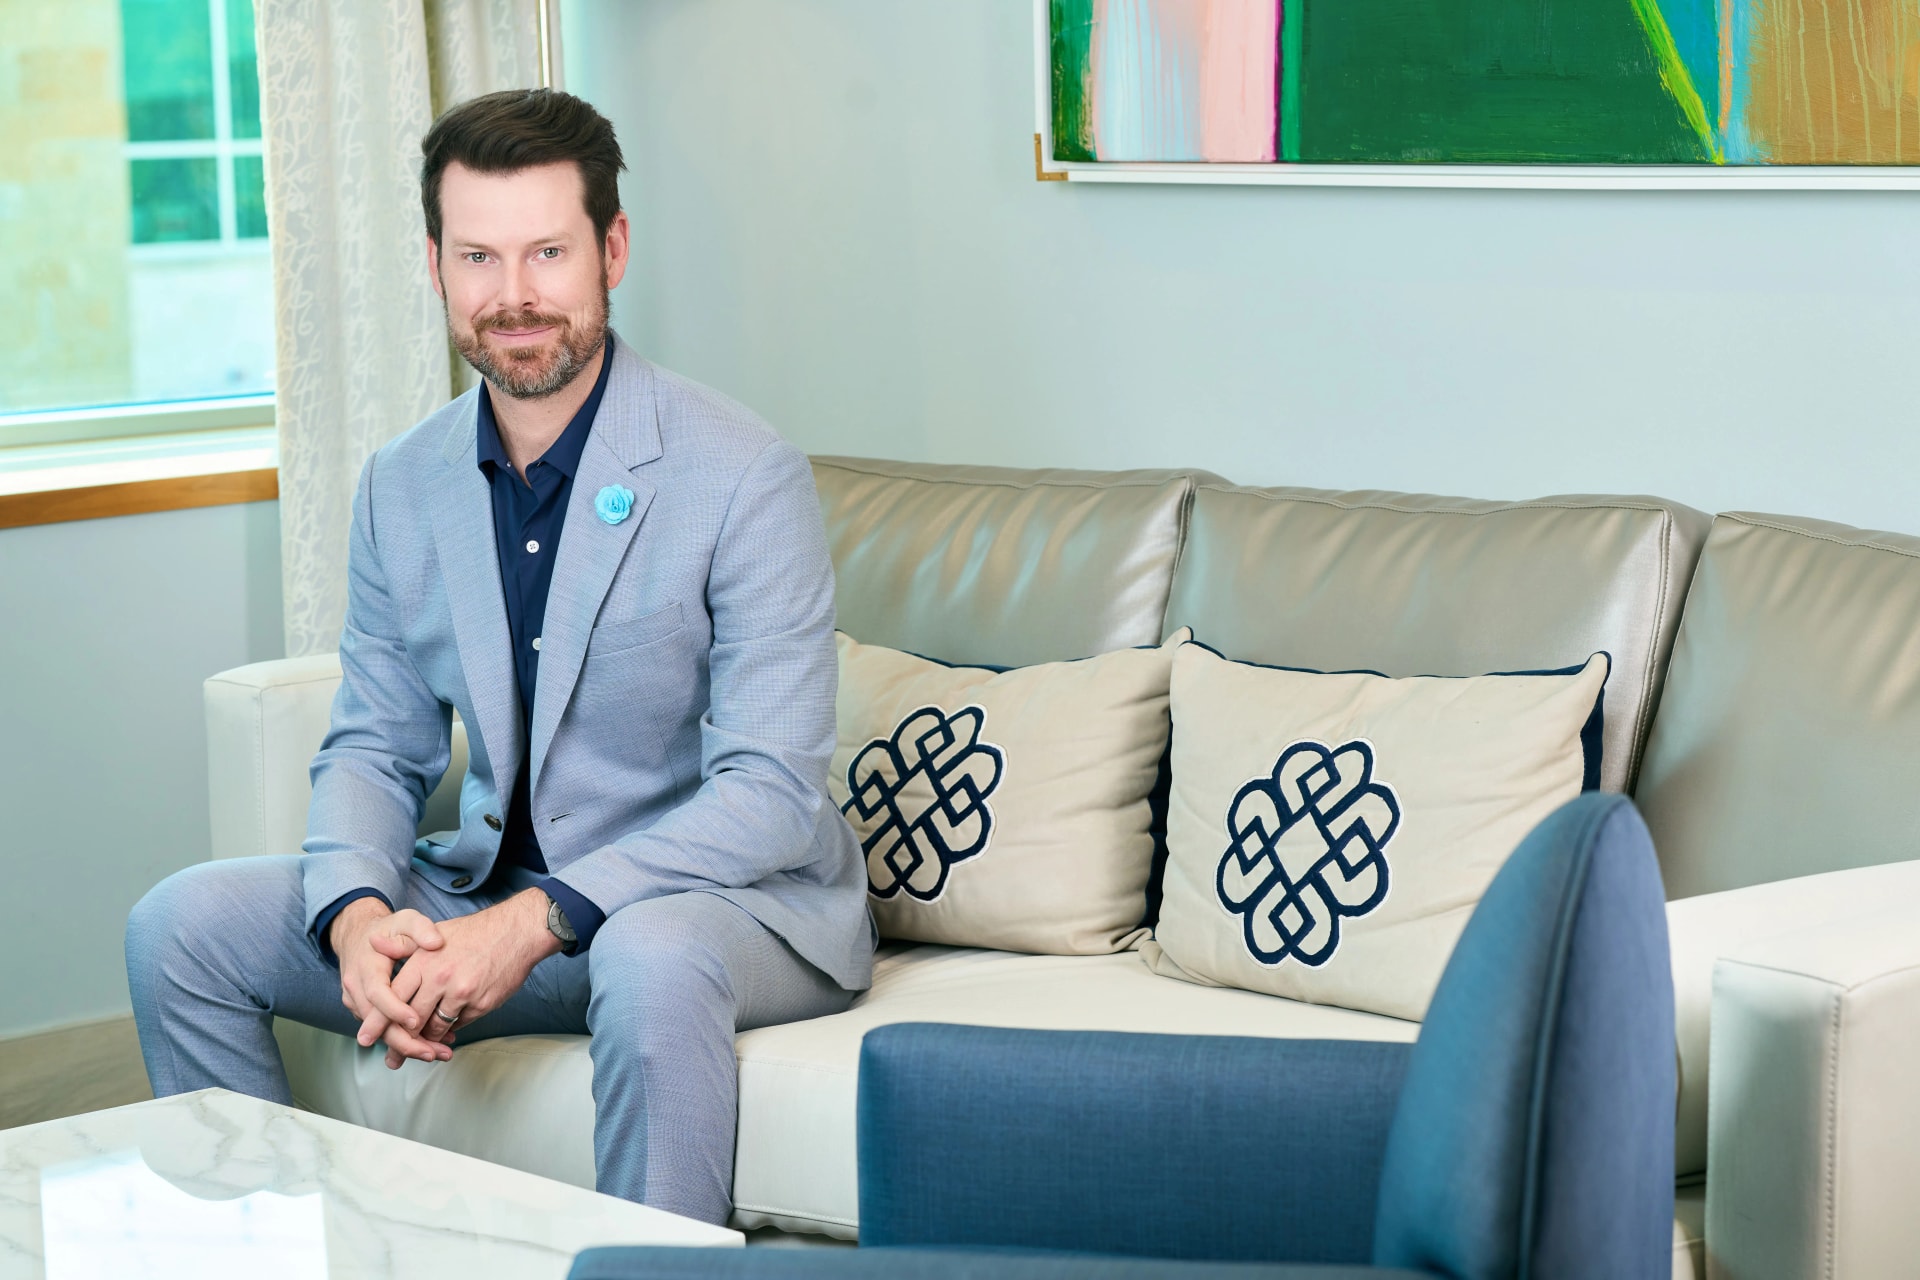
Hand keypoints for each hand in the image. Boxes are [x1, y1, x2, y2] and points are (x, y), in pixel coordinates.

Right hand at [330, 898, 450, 1064]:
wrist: (359, 935)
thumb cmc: (388, 928)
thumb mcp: (405, 920)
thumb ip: (421, 928)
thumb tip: (436, 942)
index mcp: (366, 966)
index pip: (377, 993)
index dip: (395, 1010)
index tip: (416, 1021)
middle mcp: (356, 988)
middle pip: (376, 1023)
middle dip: (403, 1041)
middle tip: (433, 1053)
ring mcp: (356, 1002)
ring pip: (378, 1032)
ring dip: (406, 1045)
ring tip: (438, 1053)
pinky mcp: (362, 1010)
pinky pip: (381, 1029)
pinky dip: (402, 1039)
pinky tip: (428, 1045)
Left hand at [382, 889, 559, 1069]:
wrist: (516, 931)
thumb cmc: (474, 932)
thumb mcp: (434, 932)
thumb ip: (403, 945)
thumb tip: (372, 943)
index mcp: (424, 960)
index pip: (392, 998)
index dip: (378, 1022)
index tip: (366, 1038)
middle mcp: (440, 978)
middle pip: (411, 1020)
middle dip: (399, 1043)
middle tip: (391, 1059)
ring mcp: (462, 993)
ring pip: (435, 1028)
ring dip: (427, 1041)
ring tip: (421, 1051)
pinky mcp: (481, 1003)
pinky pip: (459, 1025)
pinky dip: (452, 1030)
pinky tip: (449, 1032)